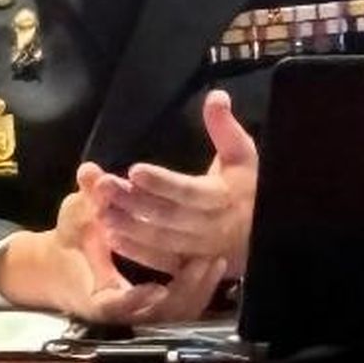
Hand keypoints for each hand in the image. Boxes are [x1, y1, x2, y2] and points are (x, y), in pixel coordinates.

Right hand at [0, 175, 225, 325]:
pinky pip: (182, 307)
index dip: (134, 301)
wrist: (63, 267)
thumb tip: (89, 170)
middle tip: (204, 263)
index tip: (156, 288)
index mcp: (95, 296)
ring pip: (175, 315)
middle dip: (182, 292)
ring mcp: (140, 314)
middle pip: (157, 317)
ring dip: (196, 290)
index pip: (115, 307)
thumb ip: (88, 196)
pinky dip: (197, 290)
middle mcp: (121, 313)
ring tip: (215, 260)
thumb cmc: (69, 240)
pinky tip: (213, 264)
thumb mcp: (75, 216)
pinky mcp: (155, 309)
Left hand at [91, 88, 257, 284]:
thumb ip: (225, 127)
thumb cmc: (247, 188)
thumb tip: (216, 95)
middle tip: (104, 186)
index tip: (134, 170)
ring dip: (129, 226)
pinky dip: (136, 252)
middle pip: (168, 216)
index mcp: (222, 197)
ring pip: (160, 240)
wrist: (262, 235)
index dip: (162, 183)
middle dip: (134, 202)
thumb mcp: (242, 154)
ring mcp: (198, 251)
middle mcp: (210, 227)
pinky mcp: (189, 266)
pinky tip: (112, 237)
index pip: (189, 191)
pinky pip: (160, 262)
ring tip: (101, 210)